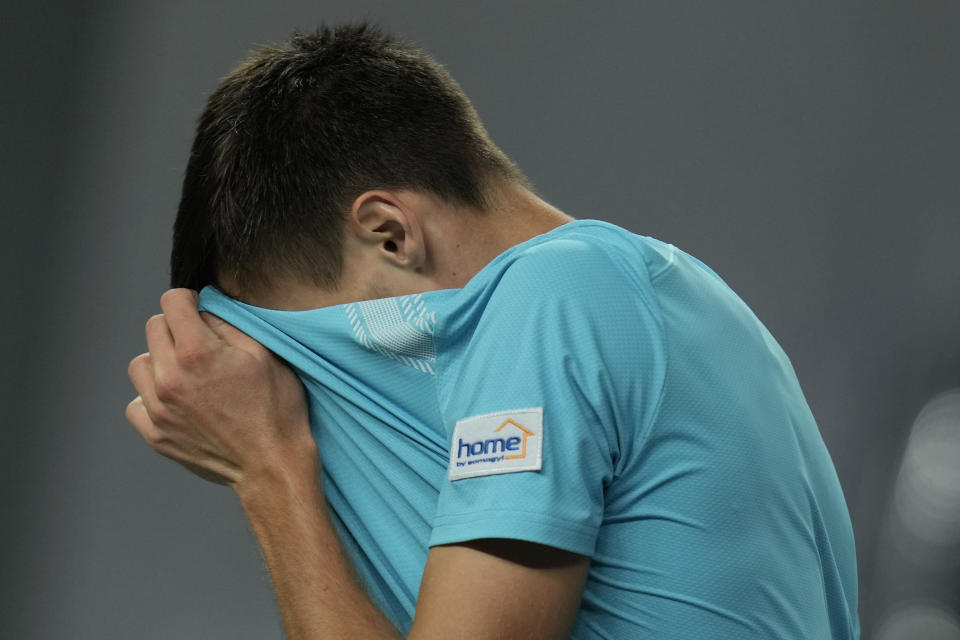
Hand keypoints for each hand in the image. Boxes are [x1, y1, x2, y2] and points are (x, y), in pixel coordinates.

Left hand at [126, 289, 315, 488]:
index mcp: (198, 352)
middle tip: (200, 343)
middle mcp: (170, 378)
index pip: (171, 301)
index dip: (188, 300)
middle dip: (175, 327)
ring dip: (159, 361)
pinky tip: (176, 401)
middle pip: (153, 328)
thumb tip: (204, 312)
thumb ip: (227, 326)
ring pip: (139, 364)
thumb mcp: (264, 354)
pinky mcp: (156, 435)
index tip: (198, 309)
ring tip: (187, 374)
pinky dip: (151, 398)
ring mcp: (158, 409)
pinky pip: (135, 403)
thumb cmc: (277, 410)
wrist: (273, 464)